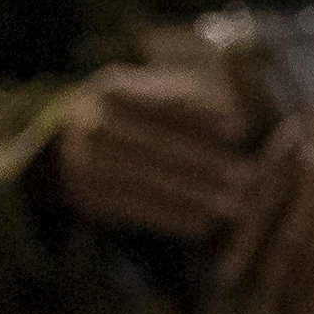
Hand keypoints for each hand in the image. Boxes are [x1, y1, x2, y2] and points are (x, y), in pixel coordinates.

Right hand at [35, 58, 273, 243]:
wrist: (63, 148)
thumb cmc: (125, 117)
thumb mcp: (145, 94)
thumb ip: (188, 99)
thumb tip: (236, 122)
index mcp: (112, 89)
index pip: (165, 102)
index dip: (205, 116)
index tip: (240, 130)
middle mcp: (94, 123)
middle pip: (163, 147)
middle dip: (211, 165)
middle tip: (249, 179)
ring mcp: (88, 162)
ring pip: (155, 182)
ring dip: (199, 197)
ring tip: (234, 207)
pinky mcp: (90, 196)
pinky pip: (139, 210)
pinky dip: (174, 218)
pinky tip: (203, 224)